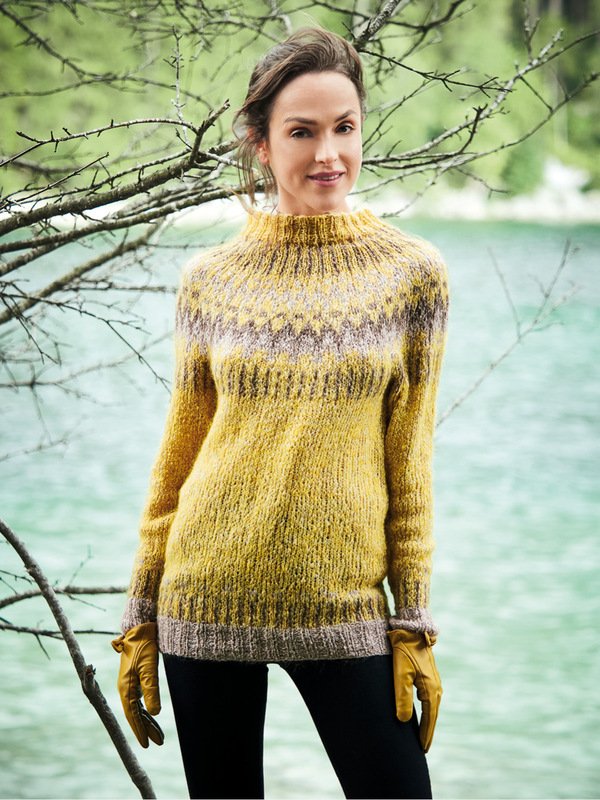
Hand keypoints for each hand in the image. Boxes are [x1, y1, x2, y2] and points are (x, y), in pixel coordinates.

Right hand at [111, 621, 164, 747]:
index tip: (147, 744)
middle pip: (135, 713)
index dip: (139, 729)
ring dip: (148, 721)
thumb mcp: (149, 668)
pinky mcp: (136, 679)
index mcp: (126, 687)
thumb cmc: (144, 646)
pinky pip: (141, 699)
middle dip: (146, 729)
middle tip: (157, 743)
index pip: (132, 714)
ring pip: (138, 708)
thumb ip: (151, 690)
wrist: (140, 629)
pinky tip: (153, 716)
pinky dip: (148, 709)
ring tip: (159, 735)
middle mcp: (125, 687)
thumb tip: (155, 712)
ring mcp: (130, 683)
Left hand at [387, 629, 441, 752]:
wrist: (411, 630)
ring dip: (429, 722)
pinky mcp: (430, 676)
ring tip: (424, 736)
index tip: (422, 749)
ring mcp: (434, 681)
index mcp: (430, 689)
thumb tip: (403, 720)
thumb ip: (402, 696)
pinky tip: (424, 715)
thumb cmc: (404, 651)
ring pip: (433, 708)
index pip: (429, 718)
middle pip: (433, 715)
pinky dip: (429, 712)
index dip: (425, 734)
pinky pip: (431, 700)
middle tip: (424, 749)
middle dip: (429, 732)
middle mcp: (436, 687)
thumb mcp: (400, 673)